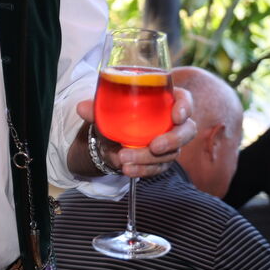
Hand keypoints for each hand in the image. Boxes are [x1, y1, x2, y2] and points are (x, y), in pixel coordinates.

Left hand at [76, 87, 195, 177]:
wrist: (111, 137)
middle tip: (154, 146)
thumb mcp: (107, 110)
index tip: (176, 115)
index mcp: (164, 101)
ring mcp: (170, 143)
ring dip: (147, 158)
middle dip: (173, 140)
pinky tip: (127, 169)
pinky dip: (142, 170)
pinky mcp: (162, 160)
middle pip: (187, 130)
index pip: (184, 99)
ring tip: (124, 158)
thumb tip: (82, 108)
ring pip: (171, 153)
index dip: (185, 106)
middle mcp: (173, 122)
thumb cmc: (116, 116)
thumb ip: (97, 108)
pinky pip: (158, 168)